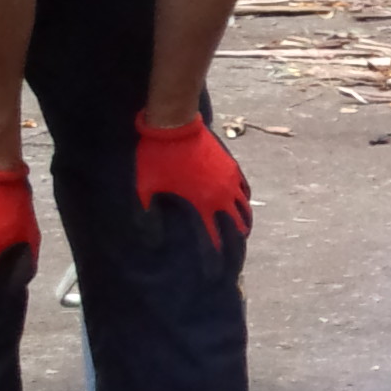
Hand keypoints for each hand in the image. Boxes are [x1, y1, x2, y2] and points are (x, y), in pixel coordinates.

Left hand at [134, 111, 250, 269]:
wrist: (173, 125)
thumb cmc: (156, 157)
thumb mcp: (145, 187)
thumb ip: (148, 211)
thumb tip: (149, 234)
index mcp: (201, 204)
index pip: (214, 236)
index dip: (216, 252)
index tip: (217, 265)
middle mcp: (220, 196)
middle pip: (238, 225)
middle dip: (236, 240)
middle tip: (233, 252)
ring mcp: (229, 180)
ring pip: (245, 208)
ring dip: (243, 222)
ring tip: (241, 232)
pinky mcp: (231, 166)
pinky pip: (244, 190)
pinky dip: (243, 201)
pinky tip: (240, 205)